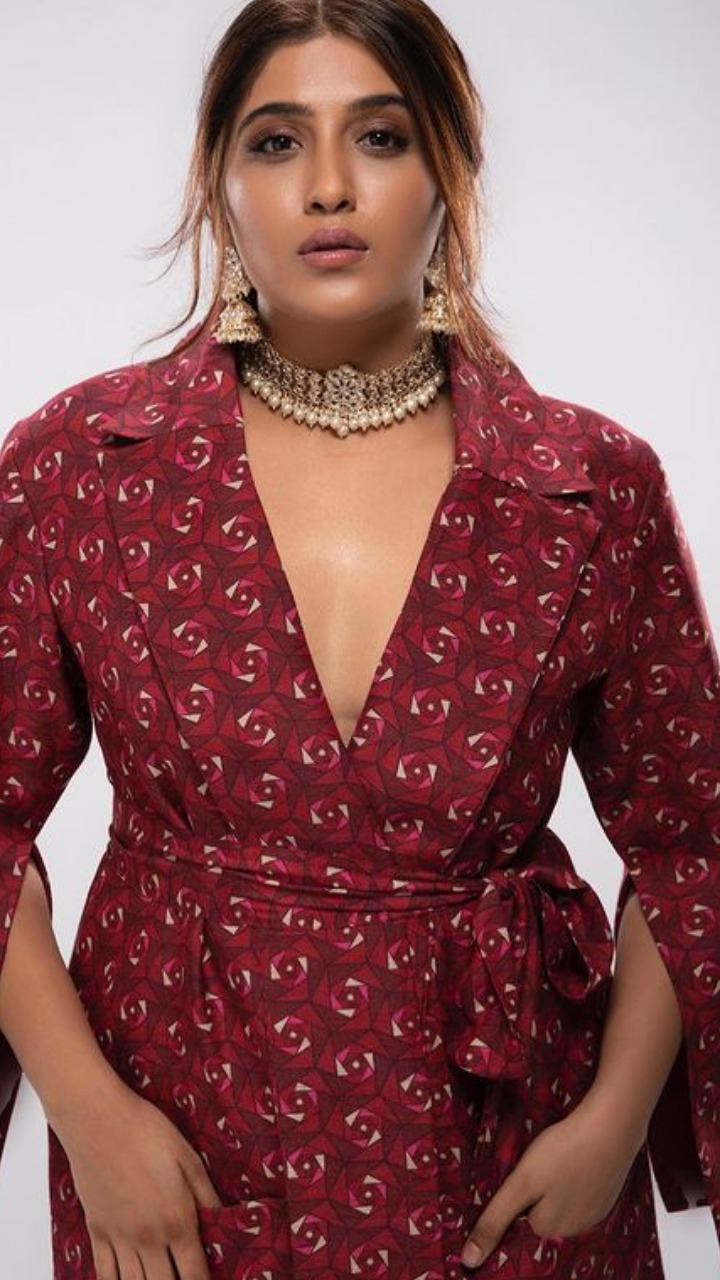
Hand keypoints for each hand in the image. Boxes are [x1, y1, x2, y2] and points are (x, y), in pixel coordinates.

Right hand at [53, 1077, 221, 1279]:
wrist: (98, 1120)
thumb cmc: (146, 1131)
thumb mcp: (188, 1158)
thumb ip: (206, 1195)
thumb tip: (222, 1221)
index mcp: (176, 1220)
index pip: (194, 1274)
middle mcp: (148, 1237)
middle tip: (183, 1275)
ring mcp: (118, 1237)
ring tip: (159, 1276)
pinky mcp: (96, 1231)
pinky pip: (104, 1274)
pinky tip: (127, 1279)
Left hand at [460, 1100, 643, 1268]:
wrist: (612, 1126)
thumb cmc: (564, 1150)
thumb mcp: (521, 1183)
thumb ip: (495, 1220)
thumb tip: (469, 1261)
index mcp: (548, 1230)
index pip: (517, 1225)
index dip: (512, 1199)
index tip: (515, 1177)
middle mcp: (573, 1231)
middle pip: (539, 1218)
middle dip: (533, 1195)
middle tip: (537, 1163)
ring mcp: (593, 1215)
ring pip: (560, 1207)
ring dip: (553, 1189)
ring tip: (554, 1159)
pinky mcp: (606, 1198)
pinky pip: (580, 1198)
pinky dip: (573, 1183)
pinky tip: (572, 1161)